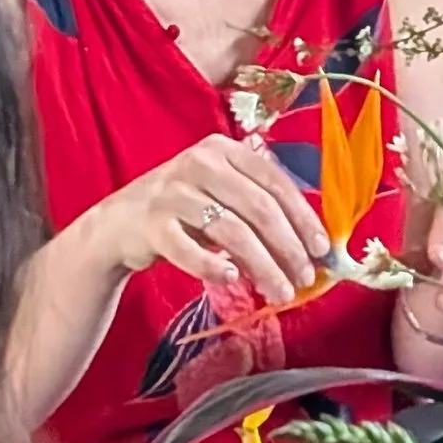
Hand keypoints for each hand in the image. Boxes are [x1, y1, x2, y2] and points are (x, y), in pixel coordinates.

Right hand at [93, 135, 328, 309]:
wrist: (119, 224)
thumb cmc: (184, 212)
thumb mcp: (222, 196)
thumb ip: (260, 208)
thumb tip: (312, 247)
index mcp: (224, 150)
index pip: (275, 182)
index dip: (303, 217)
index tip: (323, 250)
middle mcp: (199, 163)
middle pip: (258, 208)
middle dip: (288, 247)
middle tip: (305, 279)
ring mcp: (173, 192)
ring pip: (230, 231)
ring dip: (262, 266)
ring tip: (279, 292)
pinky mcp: (151, 223)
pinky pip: (188, 249)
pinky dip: (212, 266)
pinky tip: (232, 279)